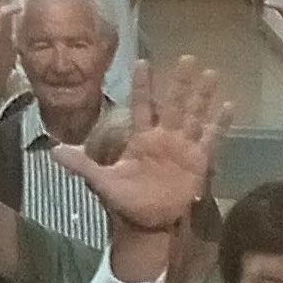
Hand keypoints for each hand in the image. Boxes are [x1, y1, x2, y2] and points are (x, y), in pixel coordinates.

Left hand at [55, 55, 229, 234]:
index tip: (142, 61)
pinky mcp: (198, 161)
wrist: (147, 225)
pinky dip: (221, 123)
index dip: (143, 85)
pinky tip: (230, 105)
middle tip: (187, 57)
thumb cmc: (125, 202)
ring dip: (203, 95)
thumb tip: (53, 151)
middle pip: (173, 103)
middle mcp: (164, 137)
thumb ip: (81, 164)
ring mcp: (183, 147)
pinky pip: (212, 138)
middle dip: (180, 82)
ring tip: (212, 72)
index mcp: (141, 138)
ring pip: (194, 115)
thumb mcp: (101, 182)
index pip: (142, 105)